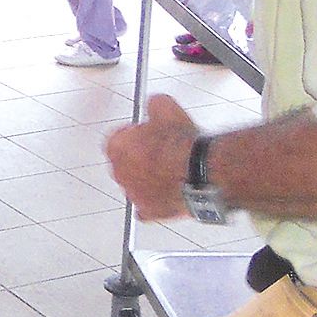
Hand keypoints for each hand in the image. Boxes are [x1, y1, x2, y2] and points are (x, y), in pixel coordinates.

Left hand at [103, 93, 200, 220]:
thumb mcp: (165, 108)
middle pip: (123, 162)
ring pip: (134, 185)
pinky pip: (145, 208)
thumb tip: (156, 105)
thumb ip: (154, 105)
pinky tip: (165, 192)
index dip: (133, 134)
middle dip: (138, 156)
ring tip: (167, 169)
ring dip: (146, 178)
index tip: (143, 133)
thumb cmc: (181, 146)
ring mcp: (134, 194)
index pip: (116, 138)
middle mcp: (120, 173)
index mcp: (117, 147)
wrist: (200, 172)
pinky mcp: (150, 212)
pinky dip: (153, 201)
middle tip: (157, 150)